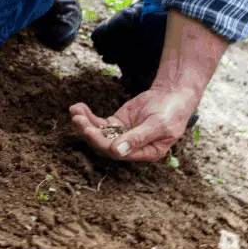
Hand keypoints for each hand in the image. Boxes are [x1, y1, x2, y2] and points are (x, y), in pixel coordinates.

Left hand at [69, 85, 200, 160]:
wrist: (173, 95)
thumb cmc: (172, 112)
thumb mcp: (158, 125)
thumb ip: (138, 138)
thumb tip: (116, 151)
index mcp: (144, 153)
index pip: (117, 154)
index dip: (102, 143)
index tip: (90, 130)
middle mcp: (130, 148)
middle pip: (104, 145)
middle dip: (89, 132)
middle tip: (78, 119)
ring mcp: (121, 135)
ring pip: (99, 133)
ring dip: (85, 123)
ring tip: (75, 111)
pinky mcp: (116, 124)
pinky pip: (99, 123)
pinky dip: (88, 116)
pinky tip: (78, 107)